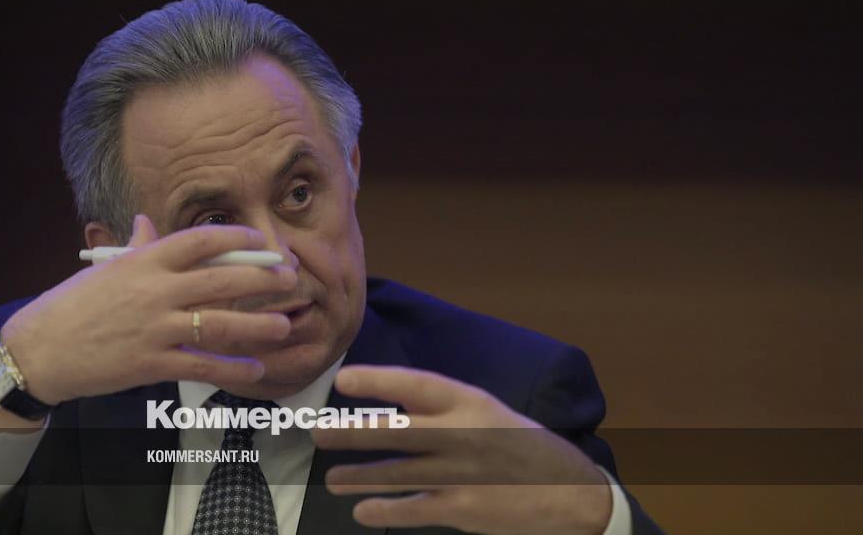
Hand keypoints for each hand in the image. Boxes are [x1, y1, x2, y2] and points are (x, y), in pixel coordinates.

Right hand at [0, 215, 295, 406]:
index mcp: (143, 262)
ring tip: (284, 324)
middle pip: (221, 280)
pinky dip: (232, 369)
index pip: (199, 241)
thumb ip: (134, 248)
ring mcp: (155, 328)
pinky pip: (202, 365)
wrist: (39, 351)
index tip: (262, 243)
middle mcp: (154, 291)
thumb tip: (146, 222)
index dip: (237, 240)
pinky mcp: (152, 363)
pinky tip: (255, 370)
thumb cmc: (72, 306)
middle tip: (290, 280)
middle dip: (262, 280)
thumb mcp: (104, 270)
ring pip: (219, 324)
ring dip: (257, 325)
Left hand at [312, 366, 611, 534]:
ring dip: (360, 476)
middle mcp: (466, 434)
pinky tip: (362, 510)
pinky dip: (385, 510)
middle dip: (353, 431)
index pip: (418, 385)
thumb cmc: (524, 448)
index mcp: (473, 403)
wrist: (572, 494)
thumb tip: (391, 411)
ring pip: (399, 473)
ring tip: (332, 478)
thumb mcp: (491, 415)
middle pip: (398, 430)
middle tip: (318, 431)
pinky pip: (414, 509)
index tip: (344, 380)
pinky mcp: (465, 510)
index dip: (379, 381)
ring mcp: (465, 474)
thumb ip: (447, 412)